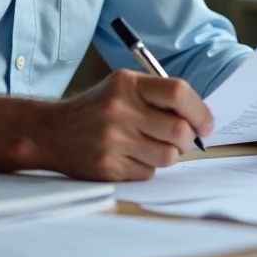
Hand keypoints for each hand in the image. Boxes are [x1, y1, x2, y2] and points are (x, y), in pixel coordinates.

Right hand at [41, 70, 213, 181]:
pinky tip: (132, 156)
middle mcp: (120, 110)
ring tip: (153, 146)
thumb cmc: (97, 108)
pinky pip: (149, 172)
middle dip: (187, 138)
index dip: (200, 111)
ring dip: (168, 154)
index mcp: (127, 84)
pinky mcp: (109, 168)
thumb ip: (159, 95)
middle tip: (180, 138)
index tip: (205, 125)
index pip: (178, 92)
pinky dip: (147, 167)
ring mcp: (113, 141)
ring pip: (168, 156)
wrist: (52, 131)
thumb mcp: (123, 86)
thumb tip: (199, 118)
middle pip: (179, 130)